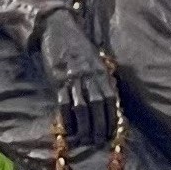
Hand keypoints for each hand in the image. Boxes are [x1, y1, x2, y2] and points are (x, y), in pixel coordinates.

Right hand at [35, 10, 115, 149]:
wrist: (58, 28)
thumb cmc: (77, 46)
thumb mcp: (95, 60)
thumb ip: (101, 78)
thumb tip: (108, 98)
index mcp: (101, 72)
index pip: (111, 100)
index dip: (112, 118)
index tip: (112, 132)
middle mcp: (90, 76)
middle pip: (98, 106)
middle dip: (100, 126)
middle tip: (98, 141)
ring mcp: (74, 78)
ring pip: (83, 108)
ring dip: (85, 126)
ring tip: (85, 138)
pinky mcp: (59, 79)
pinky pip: (64, 103)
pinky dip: (68, 118)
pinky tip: (69, 127)